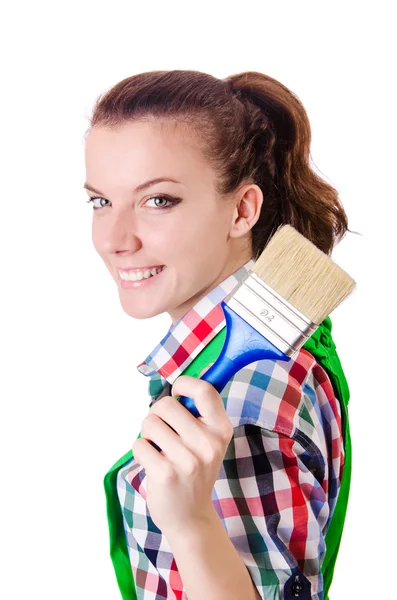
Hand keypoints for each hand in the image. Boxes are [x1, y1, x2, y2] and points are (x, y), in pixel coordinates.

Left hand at [131, 375, 233, 536]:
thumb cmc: (194, 470)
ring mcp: (188, 460)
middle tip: (163, 433)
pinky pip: (139, 444)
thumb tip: (177, 383)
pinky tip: (153, 463)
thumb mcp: (207, 441)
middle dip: (156, 415)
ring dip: (147, 434)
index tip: (176, 394)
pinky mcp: (166, 474)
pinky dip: (141, 451)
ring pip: (149, 423)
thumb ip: (197, 413)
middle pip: (166, 405)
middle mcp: (208, 444)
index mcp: (221, 430)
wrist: (190, 516)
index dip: (184, 384)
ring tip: (159, 449)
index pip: (205, 390)